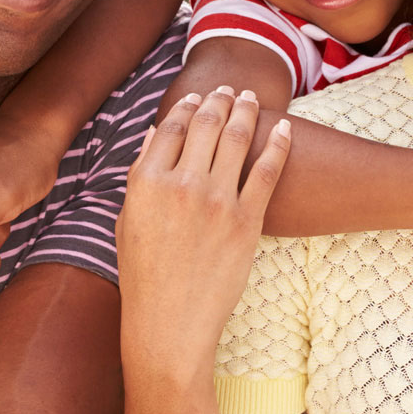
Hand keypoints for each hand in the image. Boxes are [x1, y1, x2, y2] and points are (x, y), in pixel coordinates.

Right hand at [116, 87, 292, 373]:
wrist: (170, 324)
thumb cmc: (143, 277)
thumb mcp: (128, 222)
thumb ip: (140, 175)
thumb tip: (155, 135)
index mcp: (146, 182)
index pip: (172, 127)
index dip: (186, 105)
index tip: (196, 96)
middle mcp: (181, 184)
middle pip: (206, 124)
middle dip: (219, 99)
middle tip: (229, 88)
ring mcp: (217, 201)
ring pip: (237, 139)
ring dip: (245, 111)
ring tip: (250, 99)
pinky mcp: (247, 221)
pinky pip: (268, 171)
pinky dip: (278, 144)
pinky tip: (284, 129)